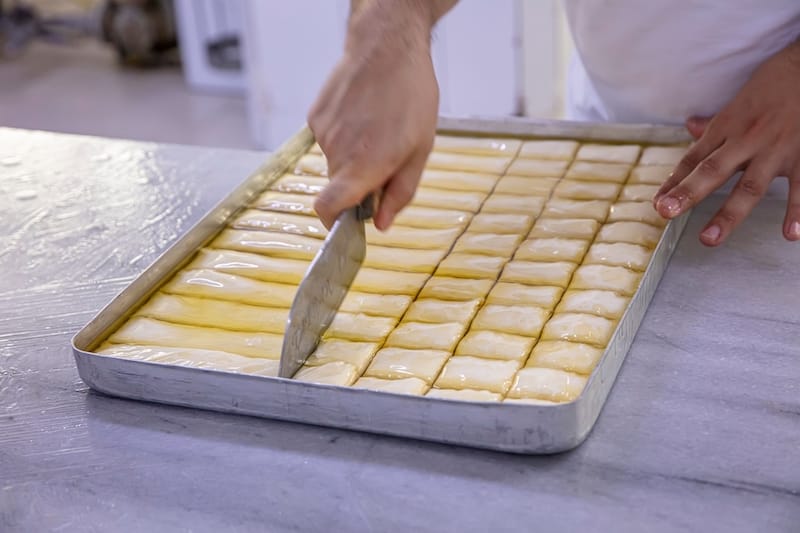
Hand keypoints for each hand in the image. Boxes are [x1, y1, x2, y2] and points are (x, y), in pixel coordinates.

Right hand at [308, 2, 446, 230]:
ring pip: (335, 160)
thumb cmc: (411, 97)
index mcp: (363, 166)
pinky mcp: (316, 115)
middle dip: (358, 181)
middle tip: (385, 157)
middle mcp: (337, 152)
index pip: (328, 208)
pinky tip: (364, 114)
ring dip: (354, 154)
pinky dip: (344, 135)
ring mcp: (323, 133)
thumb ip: (400, 192)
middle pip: (338, 185)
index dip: (332, 222)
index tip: (344, 223)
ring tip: (377, 127)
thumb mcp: (420, 151)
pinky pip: (329, 138)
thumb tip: (382, 224)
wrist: (387, 47)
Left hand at [654, 40, 799, 245]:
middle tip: (666, 213)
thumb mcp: (740, 99)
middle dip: (688, 193)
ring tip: (709, 238)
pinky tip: (791, 233)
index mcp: (729, 126)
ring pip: (749, 187)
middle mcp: (747, 140)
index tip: (658, 202)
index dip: (674, 182)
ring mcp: (776, 150)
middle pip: (712, 171)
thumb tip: (690, 127)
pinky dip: (798, 211)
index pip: (694, 159)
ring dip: (728, 214)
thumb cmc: (777, 82)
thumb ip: (716, 122)